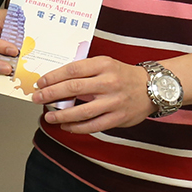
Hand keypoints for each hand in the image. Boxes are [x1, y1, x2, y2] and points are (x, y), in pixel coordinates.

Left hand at [32, 57, 155, 133]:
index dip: (53, 77)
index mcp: (104, 65)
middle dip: (51, 94)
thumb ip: (85, 70)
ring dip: (62, 115)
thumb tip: (56, 80)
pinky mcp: (119, 118)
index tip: (40, 82)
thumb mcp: (106, 64)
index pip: (72, 70)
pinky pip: (94, 125)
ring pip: (83, 111)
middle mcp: (109, 82)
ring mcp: (114, 101)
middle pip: (74, 88)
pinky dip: (77, 127)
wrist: (154, 87)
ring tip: (48, 117)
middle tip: (37, 98)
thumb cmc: (123, 75)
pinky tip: (66, 126)